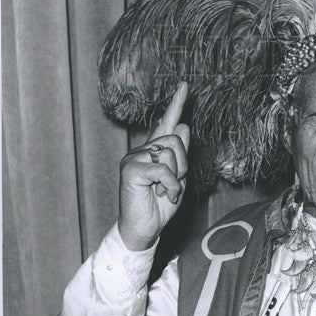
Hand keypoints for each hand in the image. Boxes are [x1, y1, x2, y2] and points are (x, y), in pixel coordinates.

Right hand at [118, 82, 189, 250]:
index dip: (175, 104)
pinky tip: (163, 195)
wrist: (144, 229)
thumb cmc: (159, 207)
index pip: (166, 123)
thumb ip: (181, 156)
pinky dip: (170, 185)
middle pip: (176, 141)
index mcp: (154, 151)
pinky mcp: (131, 169)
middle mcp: (142, 150)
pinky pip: (163, 169)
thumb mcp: (178, 180)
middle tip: (173, 186)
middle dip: (183, 166)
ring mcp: (134, 158)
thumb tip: (183, 126)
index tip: (184, 86)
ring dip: (177, 177)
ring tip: (166, 191)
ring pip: (170, 154)